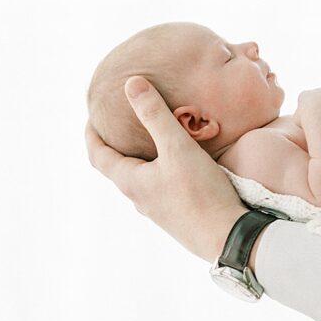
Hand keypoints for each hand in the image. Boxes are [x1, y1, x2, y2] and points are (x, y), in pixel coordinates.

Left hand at [85, 76, 247, 263]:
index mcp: (131, 183)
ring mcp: (160, 211)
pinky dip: (162, 171)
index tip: (91, 117)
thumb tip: (131, 83)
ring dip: (141, 160)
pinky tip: (181, 165)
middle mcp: (141, 199)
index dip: (91, 135)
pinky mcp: (180, 216)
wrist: (229, 237)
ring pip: (143, 180)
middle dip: (117, 146)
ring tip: (151, 141)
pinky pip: (163, 189)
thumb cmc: (200, 193)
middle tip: (121, 125)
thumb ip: (155, 115)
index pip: (98, 156)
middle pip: (119, 169)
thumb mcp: (178, 148)